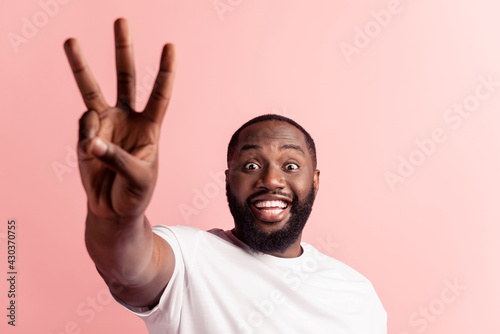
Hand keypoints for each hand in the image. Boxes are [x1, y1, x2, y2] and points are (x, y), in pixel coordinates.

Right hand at [64, 18, 175, 218]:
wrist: (113, 210)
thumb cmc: (135, 194)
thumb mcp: (137, 178)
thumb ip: (116, 158)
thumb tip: (91, 140)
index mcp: (150, 128)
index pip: (160, 94)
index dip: (165, 71)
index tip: (170, 45)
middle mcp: (128, 119)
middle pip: (126, 78)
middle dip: (123, 51)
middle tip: (121, 21)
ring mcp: (105, 125)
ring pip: (92, 90)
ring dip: (81, 66)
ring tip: (71, 41)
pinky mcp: (86, 135)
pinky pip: (83, 127)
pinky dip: (86, 138)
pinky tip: (93, 153)